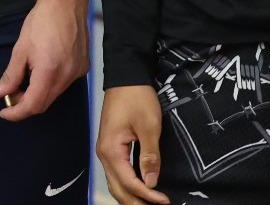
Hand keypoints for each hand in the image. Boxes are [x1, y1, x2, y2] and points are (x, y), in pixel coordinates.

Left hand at [0, 0, 89, 119]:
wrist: (66, 2)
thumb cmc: (40, 22)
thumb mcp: (20, 49)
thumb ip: (10, 76)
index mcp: (49, 73)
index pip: (33, 105)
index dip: (16, 113)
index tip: (3, 112)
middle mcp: (66, 77)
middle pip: (44, 103)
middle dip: (25, 104)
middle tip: (9, 96)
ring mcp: (77, 73)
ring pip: (54, 95)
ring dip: (37, 94)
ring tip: (22, 83)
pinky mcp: (82, 68)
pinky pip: (63, 84)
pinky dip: (49, 85)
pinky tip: (39, 74)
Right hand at [98, 86, 169, 203]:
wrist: (126, 77)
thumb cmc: (137, 98)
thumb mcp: (149, 126)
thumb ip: (150, 155)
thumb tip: (152, 182)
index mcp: (111, 150)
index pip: (129, 182)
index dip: (147, 195)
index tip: (165, 201)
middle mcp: (104, 154)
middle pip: (118, 189)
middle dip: (136, 202)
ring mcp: (106, 151)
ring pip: (116, 184)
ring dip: (132, 197)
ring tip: (150, 203)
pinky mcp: (111, 148)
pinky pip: (117, 175)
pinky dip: (128, 186)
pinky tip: (141, 189)